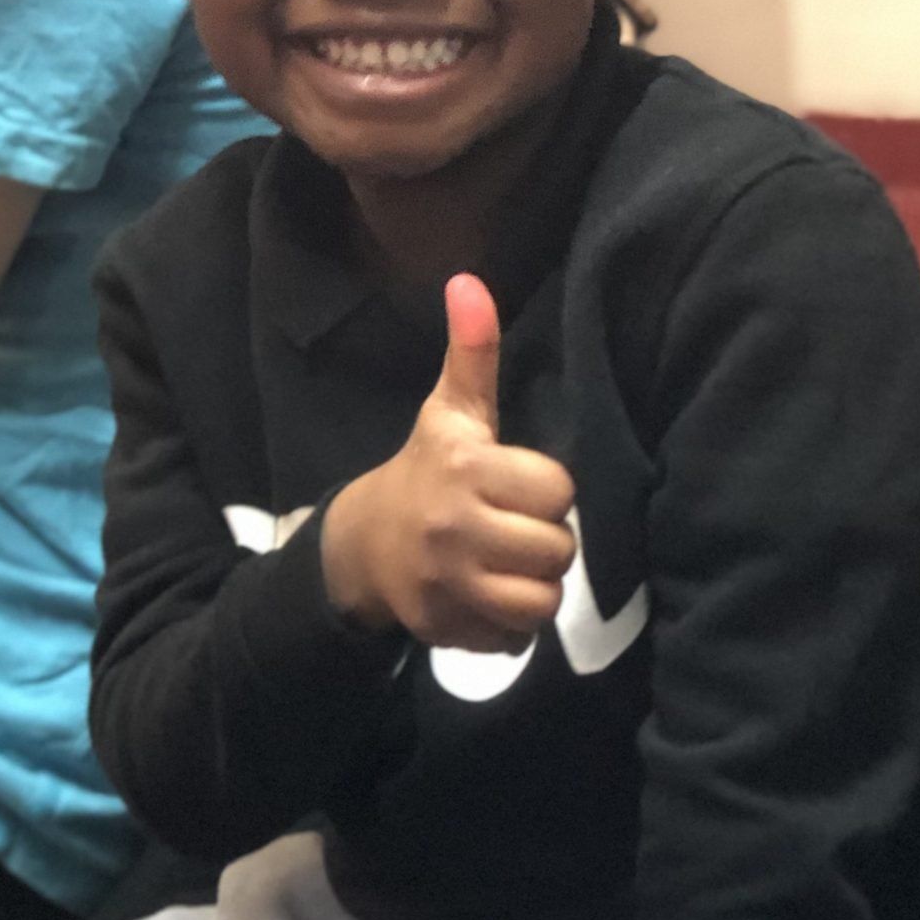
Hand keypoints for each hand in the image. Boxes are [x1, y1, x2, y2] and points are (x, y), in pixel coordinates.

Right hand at [319, 273, 576, 649]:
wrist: (361, 545)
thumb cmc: (425, 472)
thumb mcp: (450, 413)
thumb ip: (473, 354)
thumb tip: (470, 281)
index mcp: (466, 469)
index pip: (557, 491)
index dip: (546, 491)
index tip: (518, 486)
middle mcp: (456, 528)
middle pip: (557, 550)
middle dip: (545, 542)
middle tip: (515, 528)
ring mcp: (449, 584)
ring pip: (542, 600)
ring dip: (534, 587)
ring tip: (510, 564)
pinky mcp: (447, 629)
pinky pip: (515, 637)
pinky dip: (510, 625)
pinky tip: (488, 596)